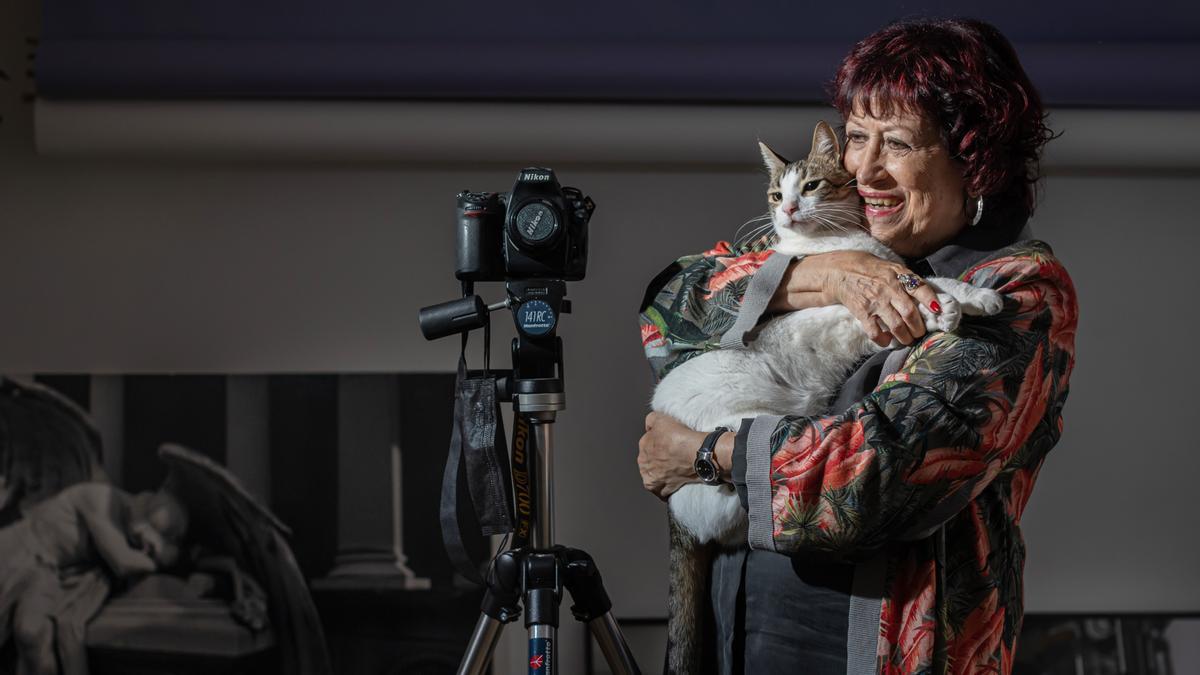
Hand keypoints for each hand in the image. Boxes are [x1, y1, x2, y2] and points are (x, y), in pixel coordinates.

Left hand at [638, 412, 705, 499]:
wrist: (696, 455)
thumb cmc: (680, 438)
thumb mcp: (661, 418)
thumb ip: (651, 420)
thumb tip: (649, 425)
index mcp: (642, 447)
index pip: (648, 442)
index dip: (660, 441)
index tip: (670, 442)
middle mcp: (644, 465)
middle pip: (650, 460)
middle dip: (658, 459)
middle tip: (673, 455)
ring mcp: (653, 479)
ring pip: (654, 476)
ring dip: (660, 474)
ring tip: (673, 470)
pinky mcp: (663, 490)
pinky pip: (661, 492)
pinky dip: (665, 490)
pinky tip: (672, 485)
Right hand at [773, 251, 940, 346]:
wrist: (844, 270)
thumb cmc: (874, 271)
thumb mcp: (894, 268)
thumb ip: (910, 281)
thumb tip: (930, 299)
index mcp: (899, 276)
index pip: (920, 288)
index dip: (931, 301)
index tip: (938, 311)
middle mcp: (889, 289)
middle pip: (910, 313)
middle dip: (918, 328)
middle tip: (920, 333)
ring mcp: (875, 302)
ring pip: (896, 326)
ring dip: (905, 337)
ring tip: (908, 340)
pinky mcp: (862, 312)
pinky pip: (875, 331)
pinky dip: (883, 340)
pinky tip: (887, 341)